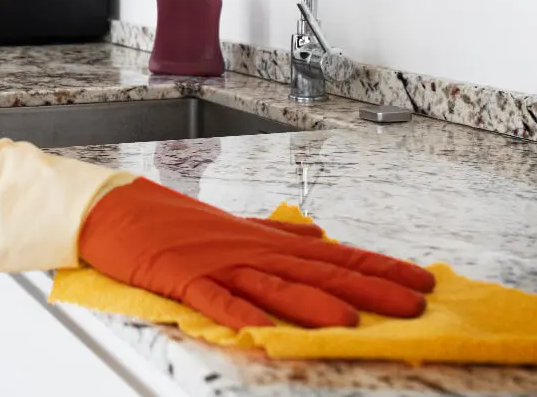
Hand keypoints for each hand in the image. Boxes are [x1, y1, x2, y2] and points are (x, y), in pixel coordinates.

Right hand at [77, 178, 434, 329]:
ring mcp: (215, 263)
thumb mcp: (233, 224)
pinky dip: (233, 311)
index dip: (377, 268)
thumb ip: (276, 232)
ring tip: (347, 321)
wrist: (115, 208)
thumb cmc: (172, 220)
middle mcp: (248, 250)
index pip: (333, 255)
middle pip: (315, 271)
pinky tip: (255, 327)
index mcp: (263, 240)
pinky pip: (209, 298)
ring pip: (270, 284)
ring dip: (309, 303)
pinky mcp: (179, 276)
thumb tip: (319, 235)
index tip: (421, 281)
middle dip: (365, 288)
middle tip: (411, 304)